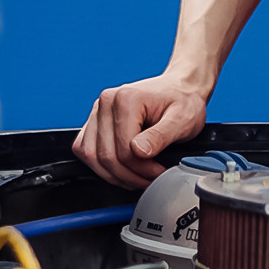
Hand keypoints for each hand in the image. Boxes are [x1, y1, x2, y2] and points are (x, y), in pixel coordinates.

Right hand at [73, 73, 210, 187]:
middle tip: (150, 179)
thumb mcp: (181, 119)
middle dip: (129, 175)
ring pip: (91, 156)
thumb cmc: (182, 101)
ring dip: (114, 175)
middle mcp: (106, 102)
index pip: (123, 149)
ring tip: (137, 177)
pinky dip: (102, 167)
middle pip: (105, 156)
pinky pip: (86, 151)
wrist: (180, 89)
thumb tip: (139, 152)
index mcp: (126, 98)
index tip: (158, 172)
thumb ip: (160, 136)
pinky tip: (123, 169)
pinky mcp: (94, 122)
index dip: (141, 169)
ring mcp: (97, 112)